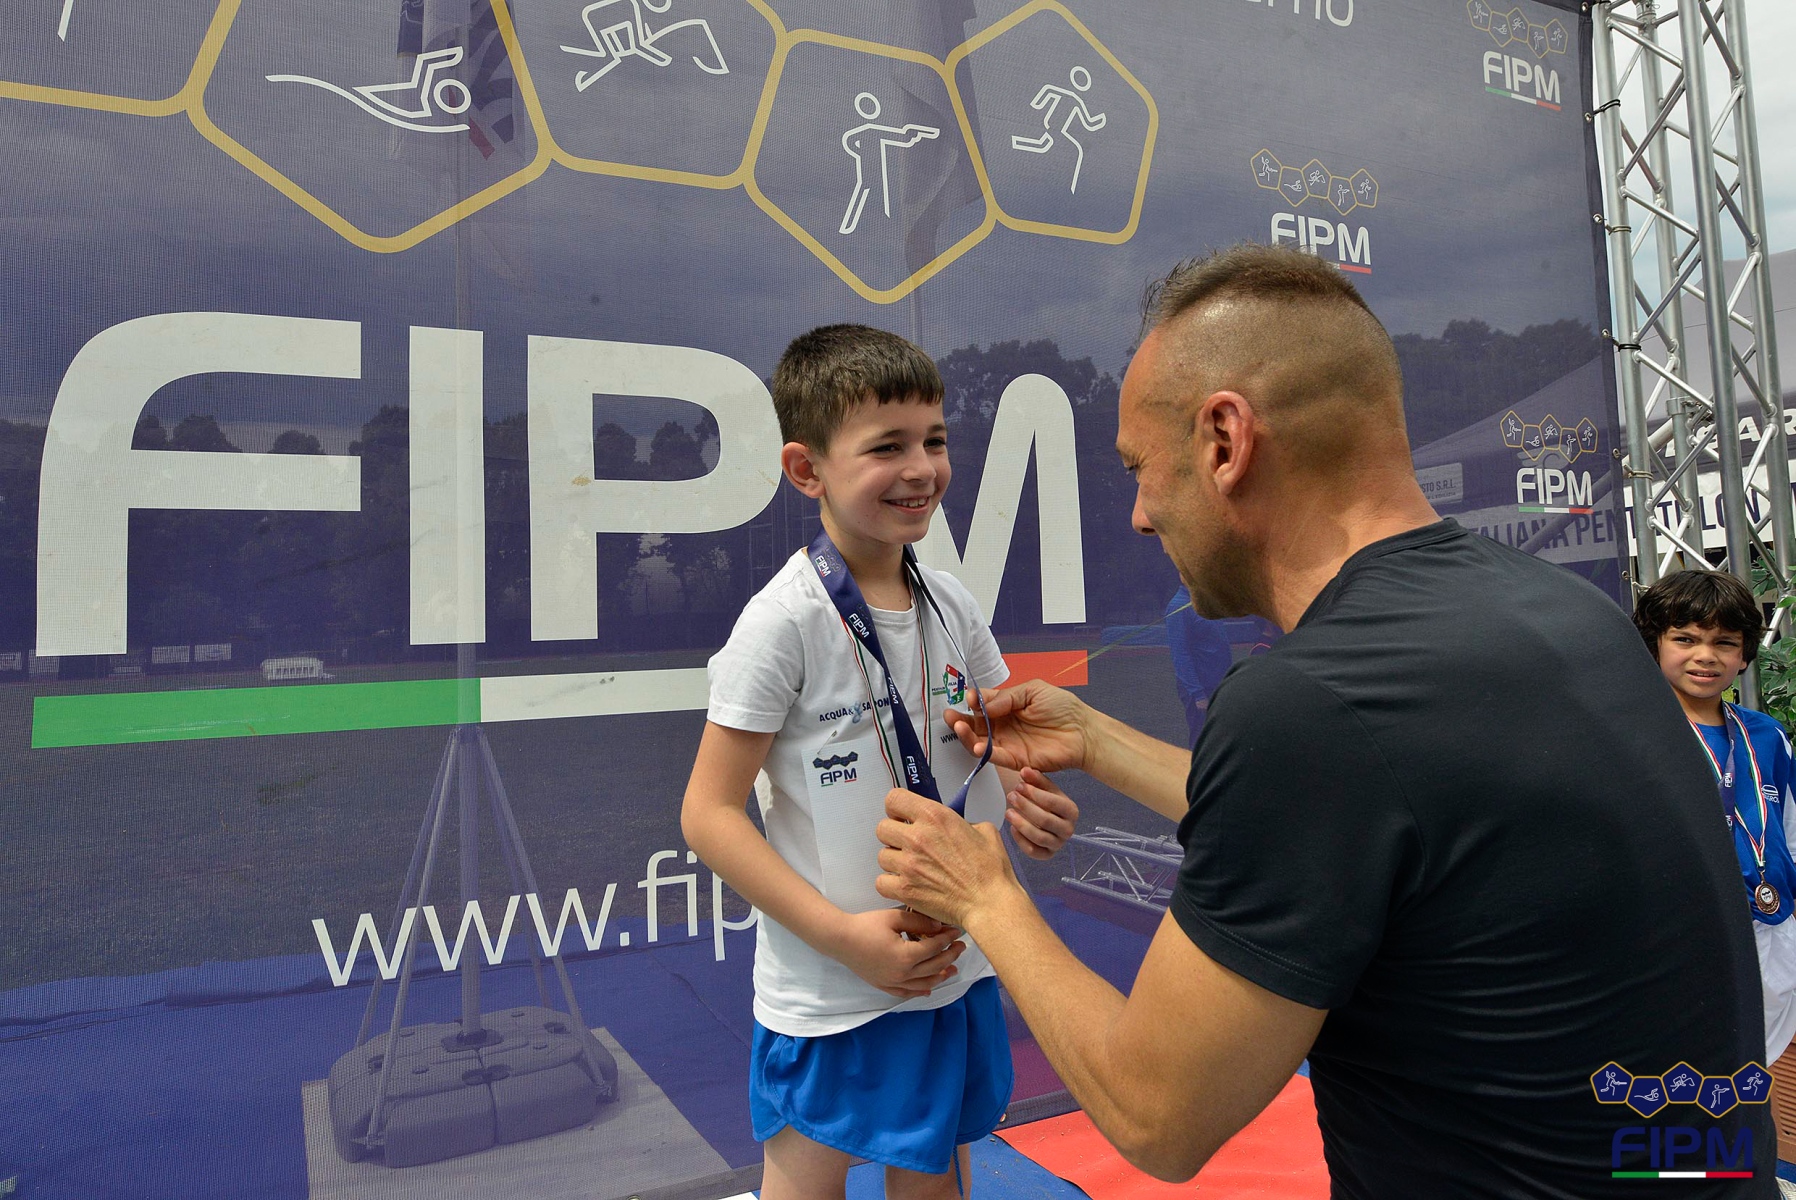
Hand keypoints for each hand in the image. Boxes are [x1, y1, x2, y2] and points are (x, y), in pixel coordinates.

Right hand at [827, 906, 964, 999]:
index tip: (956, 932)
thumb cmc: (866, 925)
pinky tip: (928, 989)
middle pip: (934, 967)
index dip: (948, 939)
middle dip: (950, 957)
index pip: (935, 948)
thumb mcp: (894, 917)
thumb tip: (940, 928)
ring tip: (952, 970)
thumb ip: (919, 922)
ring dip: (941, 977)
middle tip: (960, 947)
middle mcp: (902, 973)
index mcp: (906, 956)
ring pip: (924, 984)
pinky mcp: (884, 985)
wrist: (840, 940)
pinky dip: (920, 991)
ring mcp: (893, 982)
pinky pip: (906, 992)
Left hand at [877, 788, 1020, 929]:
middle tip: (908, 844)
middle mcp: (918, 837)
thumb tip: (950, 825)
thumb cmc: (991, 871)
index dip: (896, 808)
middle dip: (894, 835)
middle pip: (883, 828)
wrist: (990, 903)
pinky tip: (907, 884)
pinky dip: (890, 884)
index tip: (902, 816)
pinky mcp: (904, 889)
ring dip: (894, 861)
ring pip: (882, 856)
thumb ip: (959, 822)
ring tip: (912, 868)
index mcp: (935, 817)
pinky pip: (881, 882)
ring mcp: (908, 864)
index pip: (894, 799)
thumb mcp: (984, 830)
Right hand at [947, 679, 1090, 775]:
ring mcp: (1007, 743)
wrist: (1082, 732)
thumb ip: (1007, 697)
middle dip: (960, 720)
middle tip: (950, 716)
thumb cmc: (1062, 708)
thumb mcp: (1033, 691)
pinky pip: (994, 757)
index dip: (972, 701)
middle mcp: (1003, 725)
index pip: (982, 704)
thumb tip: (983, 705)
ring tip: (959, 727)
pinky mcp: (1014, 759)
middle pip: (975, 724)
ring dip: (966, 736)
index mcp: (1007, 706)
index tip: (968, 698)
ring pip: (979, 741)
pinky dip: (982, 752)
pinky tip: (976, 745)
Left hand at [1006, 767, 1079, 859]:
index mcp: (1071, 810)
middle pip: (1045, 820)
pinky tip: (1012, 828)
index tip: (1019, 785)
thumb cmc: (1043, 800)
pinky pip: (1033, 851)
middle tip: (1011, 796)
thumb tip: (1025, 771)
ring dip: (1021, 824)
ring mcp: (1058, 843)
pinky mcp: (1047, 854)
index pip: (1054, 802)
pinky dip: (1021, 840)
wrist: (1044, 816)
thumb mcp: (1042, 787)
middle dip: (1025, 807)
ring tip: (1008, 812)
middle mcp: (1068, 829)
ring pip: (1039, 837)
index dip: (1034, 794)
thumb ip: (1035, 778)